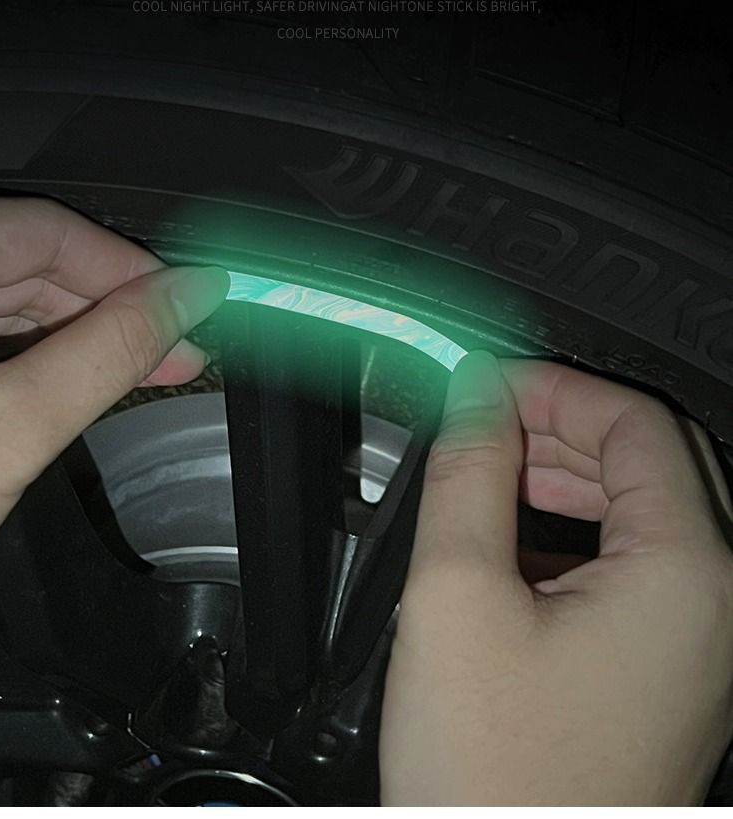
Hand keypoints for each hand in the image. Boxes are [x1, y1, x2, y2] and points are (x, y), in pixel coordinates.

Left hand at [0, 197, 228, 582]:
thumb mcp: (13, 426)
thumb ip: (111, 351)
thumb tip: (188, 297)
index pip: (45, 232)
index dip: (129, 269)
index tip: (191, 302)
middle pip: (27, 265)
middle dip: (111, 310)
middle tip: (179, 352)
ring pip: (4, 304)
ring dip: (79, 338)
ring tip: (142, 374)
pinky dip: (34, 361)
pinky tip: (80, 385)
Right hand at [381, 351, 732, 804]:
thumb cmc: (497, 782)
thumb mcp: (456, 599)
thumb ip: (467, 475)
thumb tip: (473, 400)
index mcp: (688, 574)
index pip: (635, 422)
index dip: (554, 387)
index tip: (488, 384)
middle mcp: (717, 603)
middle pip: (653, 459)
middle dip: (562, 425)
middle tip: (485, 419)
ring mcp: (703, 639)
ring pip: (650, 508)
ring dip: (571, 473)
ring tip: (493, 468)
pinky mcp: (674, 667)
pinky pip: (642, 562)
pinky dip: (582, 528)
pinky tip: (518, 535)